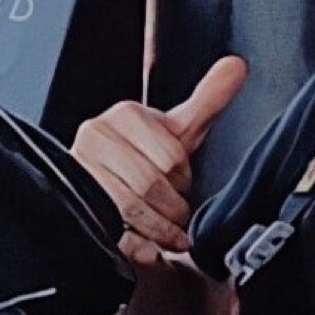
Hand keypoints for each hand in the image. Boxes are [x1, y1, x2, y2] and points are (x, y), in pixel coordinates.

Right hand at [72, 56, 246, 269]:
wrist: (107, 188)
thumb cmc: (146, 158)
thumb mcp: (178, 129)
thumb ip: (208, 99)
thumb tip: (237, 66)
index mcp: (122, 116)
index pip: (170, 155)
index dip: (183, 175)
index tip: (180, 180)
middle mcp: (94, 140)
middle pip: (151, 183)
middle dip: (172, 205)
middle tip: (176, 210)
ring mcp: (81, 176)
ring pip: (132, 208)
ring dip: (160, 229)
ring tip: (169, 232)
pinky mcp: (76, 209)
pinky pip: (113, 233)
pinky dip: (139, 247)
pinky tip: (150, 249)